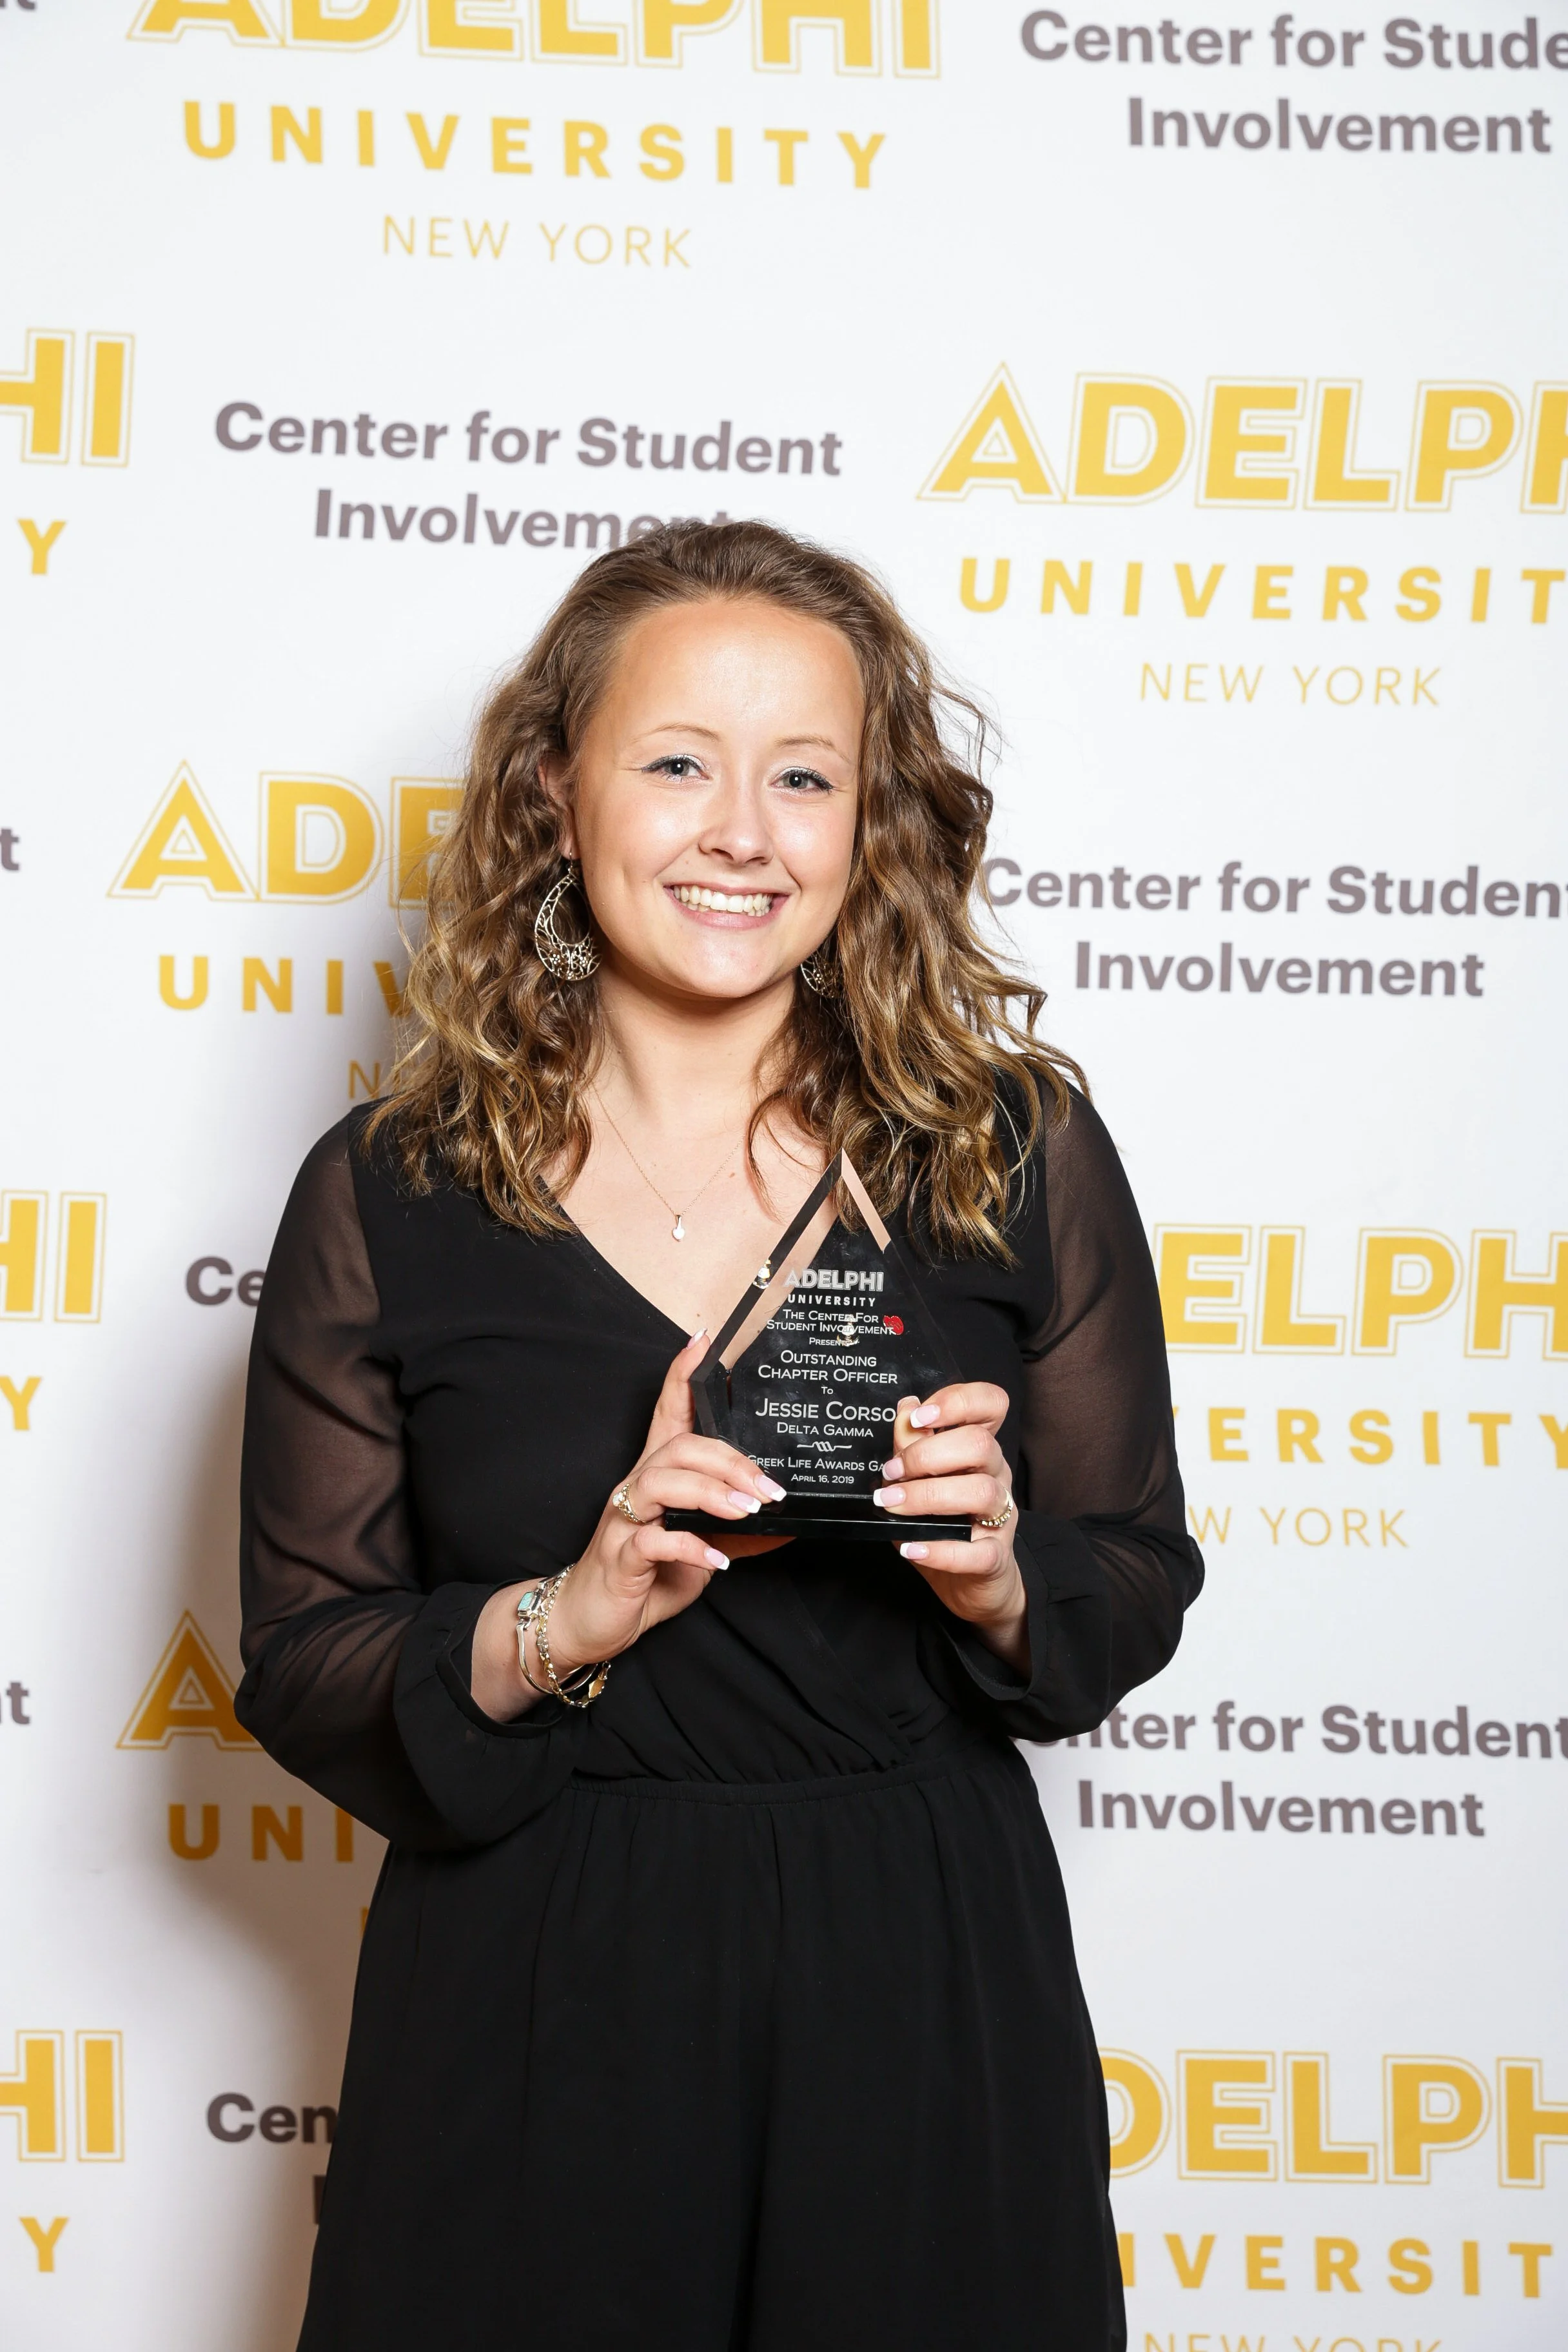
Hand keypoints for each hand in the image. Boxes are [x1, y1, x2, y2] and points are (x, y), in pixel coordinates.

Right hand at [470, 1331, 785, 1718]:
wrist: (589, 1622)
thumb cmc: (646, 1578)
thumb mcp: (702, 1551)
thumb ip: (735, 1532)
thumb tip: (787, 1523)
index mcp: (655, 1476)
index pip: (668, 1413)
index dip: (682, 1375)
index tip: (704, 1342)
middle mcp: (636, 1487)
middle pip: (680, 1447)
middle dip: (730, 1460)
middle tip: (770, 1489)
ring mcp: (624, 1519)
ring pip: (663, 1481)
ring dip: (712, 1491)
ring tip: (748, 1512)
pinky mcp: (619, 1557)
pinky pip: (653, 1541)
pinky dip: (690, 1547)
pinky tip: (716, 1561)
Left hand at [871, 1382, 1029, 1676]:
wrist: (969, 1583)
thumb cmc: (941, 1524)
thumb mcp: (919, 1480)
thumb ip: (912, 1445)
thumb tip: (905, 1407)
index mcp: (980, 1448)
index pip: (991, 1404)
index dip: (959, 1401)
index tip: (920, 1416)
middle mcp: (996, 1475)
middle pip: (979, 1445)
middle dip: (927, 1454)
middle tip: (891, 1471)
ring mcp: (1000, 1517)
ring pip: (981, 1491)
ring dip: (928, 1496)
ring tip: (891, 1505)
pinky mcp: (994, 1557)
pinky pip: (976, 1551)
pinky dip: (940, 1550)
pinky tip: (910, 1548)